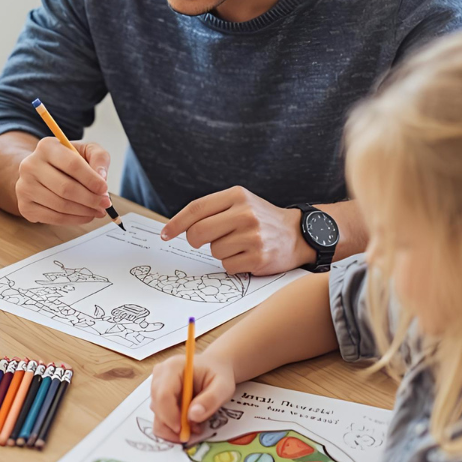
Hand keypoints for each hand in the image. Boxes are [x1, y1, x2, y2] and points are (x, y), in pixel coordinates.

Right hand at [15, 138, 112, 224]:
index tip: (105, 189)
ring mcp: (24, 187)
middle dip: (90, 199)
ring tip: (98, 210)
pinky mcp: (25, 206)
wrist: (42, 172)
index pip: (72, 164)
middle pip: (65, 188)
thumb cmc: (68, 162)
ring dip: (84, 211)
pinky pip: (53, 218)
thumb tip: (102, 178)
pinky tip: (85, 216)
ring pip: (60, 205)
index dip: (91, 179)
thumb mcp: (86, 151)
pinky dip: (73, 220)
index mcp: (47, 147)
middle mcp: (30, 165)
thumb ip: (99, 158)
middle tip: (105, 204)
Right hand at [149, 350, 236, 441]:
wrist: (215, 367)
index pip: (163, 395)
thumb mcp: (223, 387)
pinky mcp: (158, 396)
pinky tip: (188, 422)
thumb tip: (192, 416)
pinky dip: (172, 425)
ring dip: (173, 426)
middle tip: (194, 431)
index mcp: (173, 368)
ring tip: (195, 425)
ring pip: (157, 414)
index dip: (170, 416)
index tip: (183, 430)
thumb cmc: (218, 374)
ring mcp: (157, 385)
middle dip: (173, 425)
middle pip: (157, 406)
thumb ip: (210, 400)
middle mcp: (160, 375)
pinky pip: (160, 416)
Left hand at [162, 186, 310, 273]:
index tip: (165, 234)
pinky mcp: (258, 258)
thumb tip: (176, 227)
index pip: (196, 208)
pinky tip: (246, 255)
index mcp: (237, 195)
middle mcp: (245, 213)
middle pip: (198, 232)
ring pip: (213, 251)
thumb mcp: (239, 203)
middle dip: (194, 240)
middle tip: (203, 241)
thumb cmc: (260, 219)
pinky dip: (232, 263)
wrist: (297, 234)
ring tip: (238, 244)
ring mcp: (253, 236)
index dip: (176, 223)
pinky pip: (227, 265)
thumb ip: (212, 210)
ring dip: (220, 251)